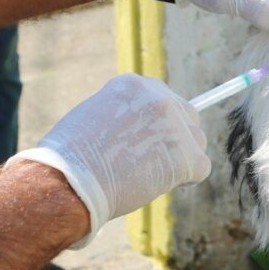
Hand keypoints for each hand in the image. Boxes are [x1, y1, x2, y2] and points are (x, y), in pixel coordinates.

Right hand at [11, 75, 211, 243]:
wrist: (67, 183)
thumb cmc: (70, 160)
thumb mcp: (93, 117)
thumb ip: (125, 115)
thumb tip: (145, 129)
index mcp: (133, 84)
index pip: (163, 98)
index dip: (158, 123)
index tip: (147, 139)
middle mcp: (159, 97)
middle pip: (187, 116)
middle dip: (175, 139)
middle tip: (150, 160)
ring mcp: (175, 125)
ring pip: (197, 143)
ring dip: (180, 160)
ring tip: (146, 174)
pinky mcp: (187, 155)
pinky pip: (201, 169)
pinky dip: (185, 181)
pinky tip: (158, 184)